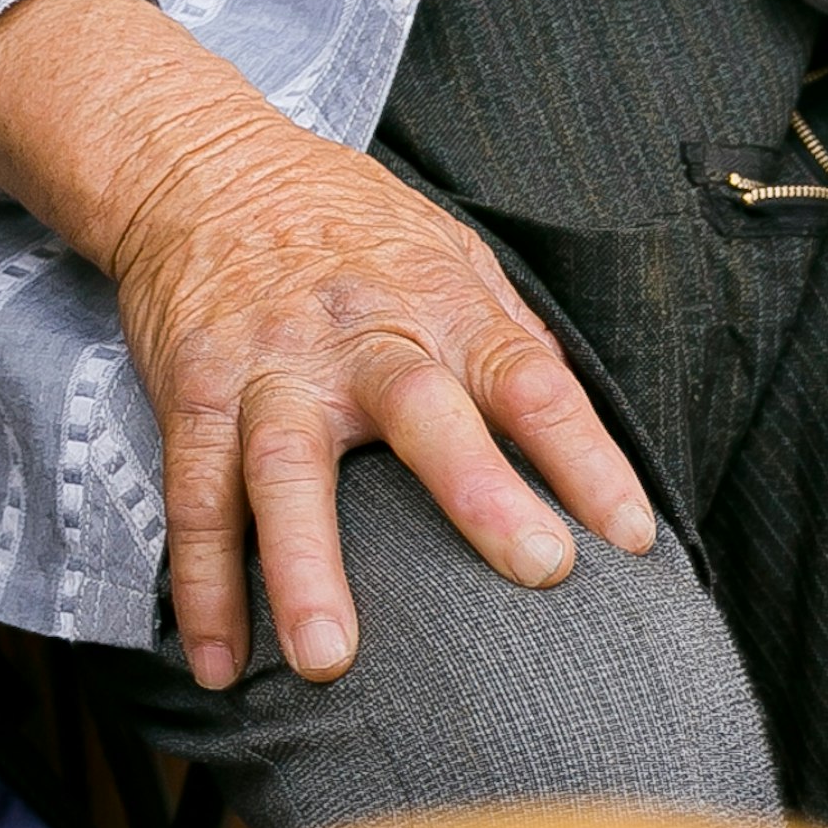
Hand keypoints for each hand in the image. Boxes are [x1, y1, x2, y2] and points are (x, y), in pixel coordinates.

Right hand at [0, 0, 652, 686]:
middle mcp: (360, 338)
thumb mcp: (450, 256)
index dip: (587, 456)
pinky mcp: (195, 398)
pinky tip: (220, 663)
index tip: (631, 538)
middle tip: (538, 570)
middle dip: (480, 492)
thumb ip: (511, 345)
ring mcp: (272, 371)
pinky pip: (195, 499)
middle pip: (423, 413)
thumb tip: (587, 443)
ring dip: (304, 569)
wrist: (203, 164)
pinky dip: (202, 586)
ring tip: (328, 660)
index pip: (531, 382)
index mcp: (443, 306)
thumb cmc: (353, 233)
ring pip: (285, 471)